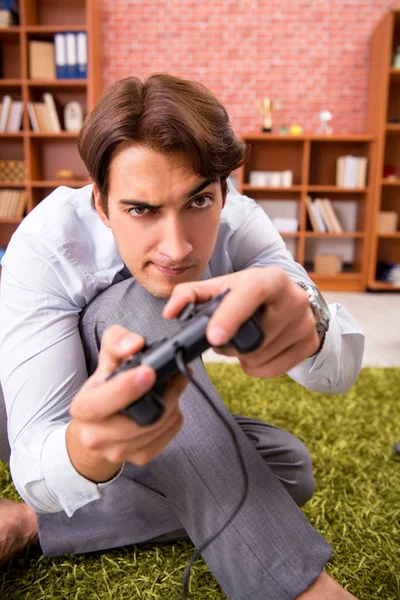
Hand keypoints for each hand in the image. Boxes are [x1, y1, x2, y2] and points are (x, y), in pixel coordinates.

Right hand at [67, 325, 186, 481]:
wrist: (99, 426)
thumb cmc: (104, 388)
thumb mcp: (107, 357)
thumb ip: (118, 342)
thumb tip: (134, 344)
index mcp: (83, 408)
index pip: (101, 403)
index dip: (126, 389)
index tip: (148, 372)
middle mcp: (96, 436)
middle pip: (138, 420)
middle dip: (164, 395)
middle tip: (178, 374)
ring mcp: (118, 451)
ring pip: (157, 428)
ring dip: (173, 404)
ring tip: (174, 386)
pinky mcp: (139, 457)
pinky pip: (168, 436)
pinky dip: (175, 418)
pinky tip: (171, 405)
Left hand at [163, 267, 320, 379]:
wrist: (288, 301)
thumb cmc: (248, 294)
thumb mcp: (221, 288)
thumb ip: (190, 295)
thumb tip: (169, 312)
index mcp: (270, 278)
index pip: (252, 294)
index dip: (231, 315)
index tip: (213, 337)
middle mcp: (294, 298)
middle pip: (252, 336)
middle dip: (231, 342)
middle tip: (225, 333)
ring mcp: (305, 323)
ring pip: (259, 356)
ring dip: (241, 355)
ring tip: (243, 339)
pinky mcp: (309, 344)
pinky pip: (271, 370)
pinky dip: (256, 366)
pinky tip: (256, 350)